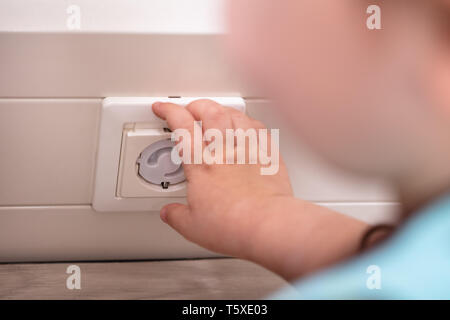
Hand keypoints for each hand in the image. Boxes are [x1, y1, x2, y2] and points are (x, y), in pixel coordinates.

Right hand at [152, 99, 292, 257]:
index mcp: (201, 166)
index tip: (163, 108)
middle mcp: (224, 153)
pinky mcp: (268, 156)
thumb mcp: (192, 227)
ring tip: (217, 113)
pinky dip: (249, 122)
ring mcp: (248, 151)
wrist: (266, 225)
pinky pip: (259, 128)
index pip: (182, 126)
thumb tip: (170, 214)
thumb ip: (177, 216)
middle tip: (191, 109)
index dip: (169, 111)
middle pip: (210, 112)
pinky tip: (247, 126)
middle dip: (197, 105)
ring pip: (235, 115)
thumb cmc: (233, 225)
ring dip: (222, 110)